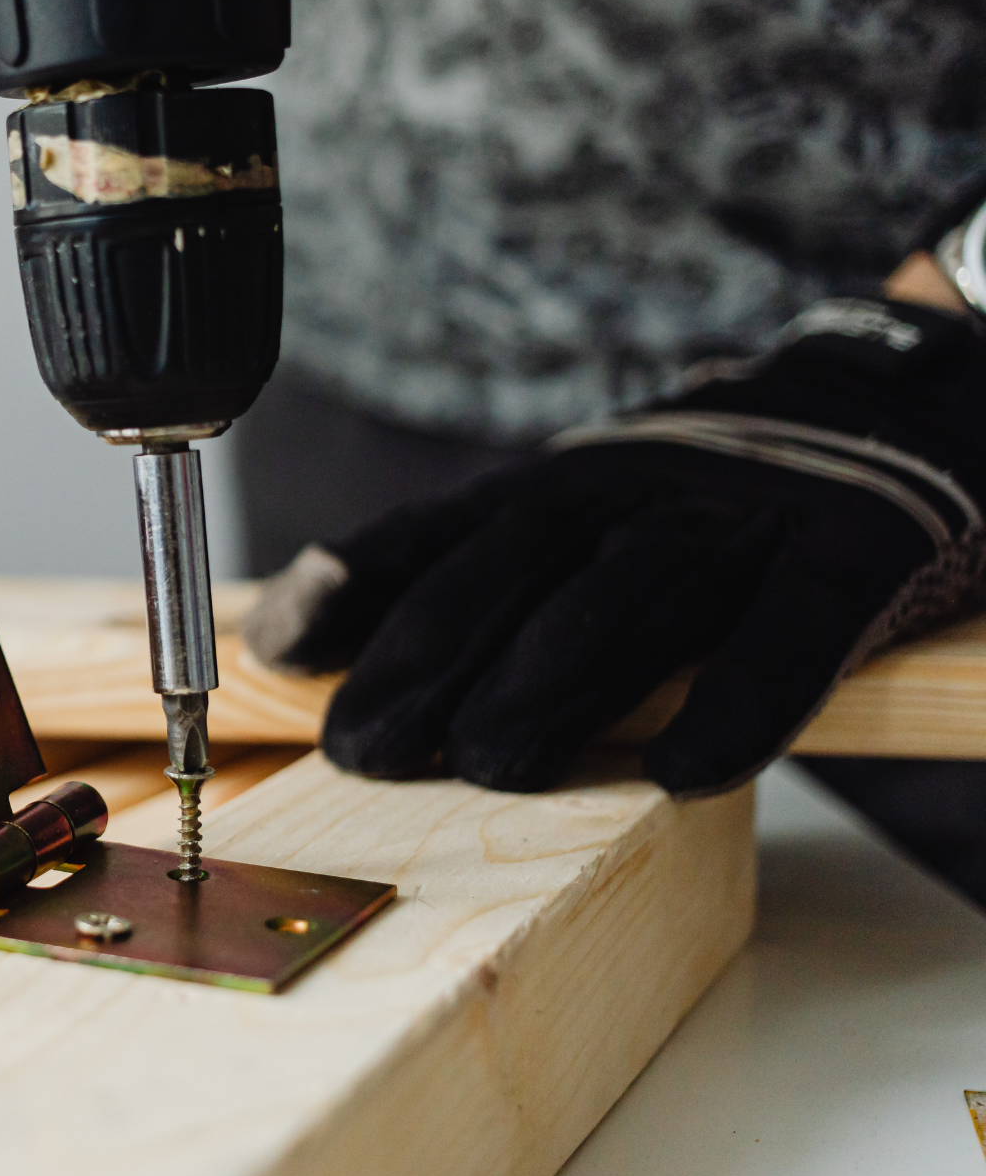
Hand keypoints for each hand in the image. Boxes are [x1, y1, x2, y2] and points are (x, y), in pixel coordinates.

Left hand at [245, 296, 985, 796]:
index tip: (278, 649)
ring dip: (548, 676)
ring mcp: (741, 519)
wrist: (897, 405)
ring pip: (627, 590)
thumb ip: (467, 582)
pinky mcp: (853, 559)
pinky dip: (735, 701)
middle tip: (364, 749)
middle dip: (428, 658)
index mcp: (564, 487)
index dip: (357, 585)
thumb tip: (303, 649)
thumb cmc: (704, 504)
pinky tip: (684, 770)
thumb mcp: (579, 522)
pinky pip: (789, 635)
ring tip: (486, 761)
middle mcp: (636, 489)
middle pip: (514, 568)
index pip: (441, 531)